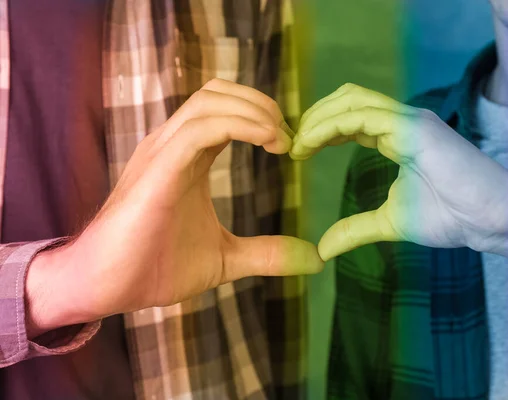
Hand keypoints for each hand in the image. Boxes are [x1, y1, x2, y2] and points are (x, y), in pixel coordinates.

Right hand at [27, 79, 322, 334]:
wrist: (105, 287)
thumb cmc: (154, 267)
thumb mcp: (225, 259)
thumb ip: (266, 254)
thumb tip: (314, 260)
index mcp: (188, 157)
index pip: (224, 109)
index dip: (261, 116)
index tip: (289, 146)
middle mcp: (172, 145)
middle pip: (218, 93)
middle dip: (261, 105)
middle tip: (289, 139)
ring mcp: (161, 153)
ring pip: (208, 102)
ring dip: (253, 111)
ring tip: (281, 140)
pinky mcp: (156, 170)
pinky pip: (198, 130)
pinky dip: (238, 126)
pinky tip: (267, 143)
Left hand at [291, 83, 507, 260]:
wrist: (492, 220)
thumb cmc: (452, 218)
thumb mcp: (390, 223)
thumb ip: (356, 229)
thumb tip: (323, 248)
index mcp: (396, 138)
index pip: (350, 119)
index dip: (320, 130)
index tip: (298, 152)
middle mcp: (401, 122)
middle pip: (346, 99)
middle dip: (314, 117)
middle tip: (292, 146)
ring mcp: (409, 121)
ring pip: (352, 99)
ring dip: (317, 118)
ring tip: (297, 145)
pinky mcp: (414, 128)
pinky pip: (363, 116)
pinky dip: (330, 125)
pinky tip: (310, 144)